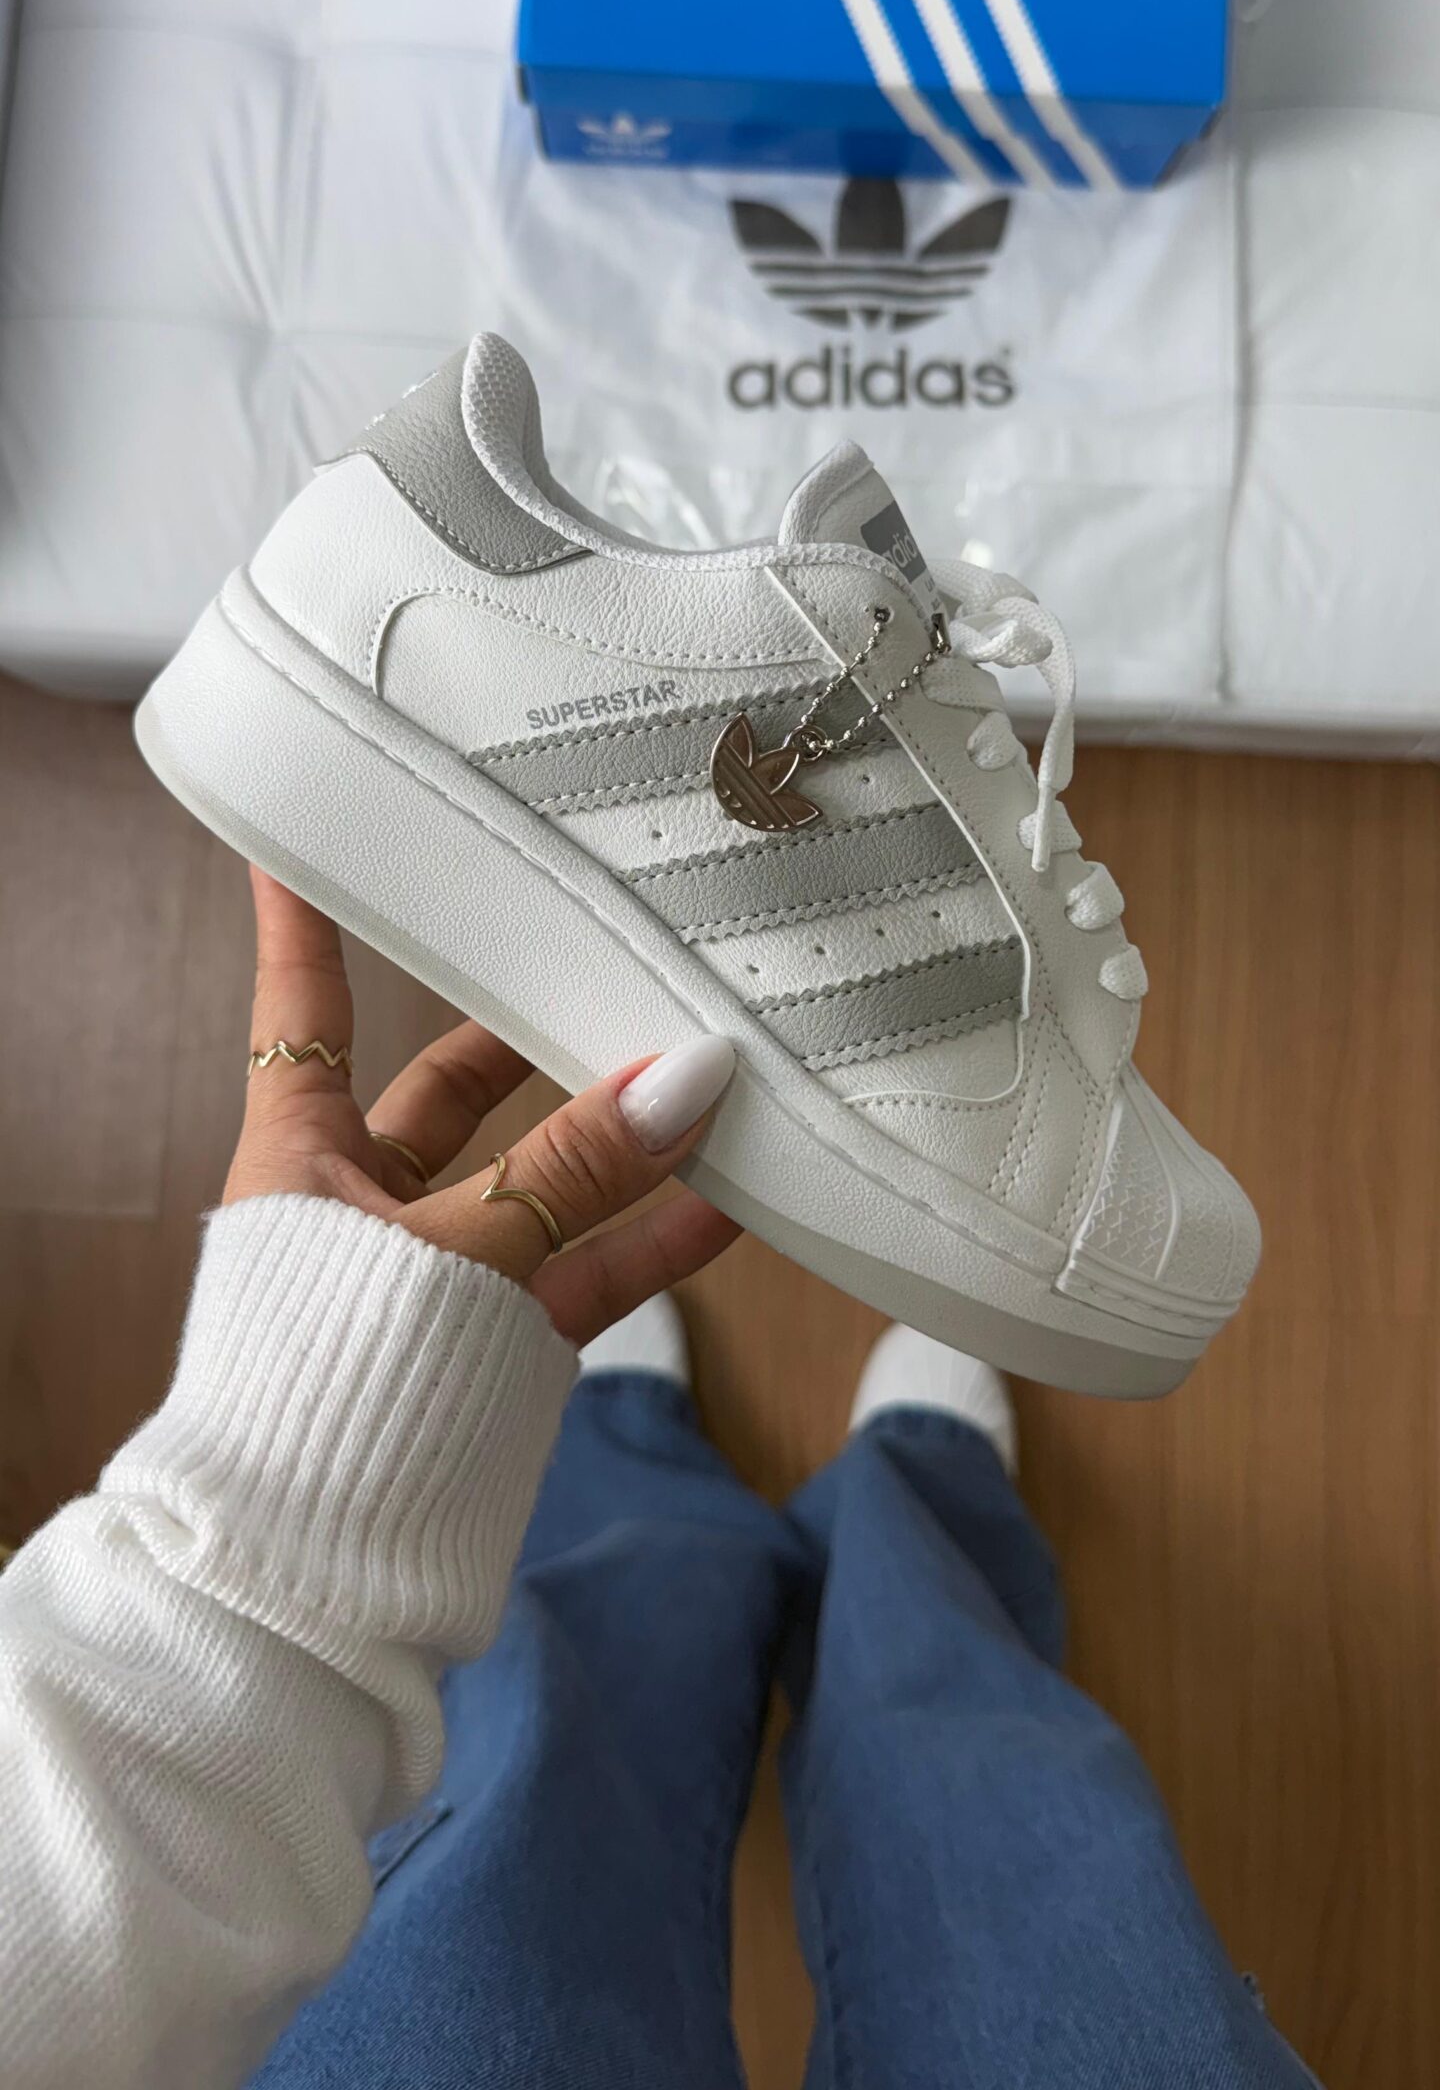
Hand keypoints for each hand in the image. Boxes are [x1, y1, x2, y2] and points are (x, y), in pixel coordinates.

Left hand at [225, 868, 740, 1344]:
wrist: (311, 1573)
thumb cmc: (330, 1387)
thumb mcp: (455, 1254)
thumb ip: (575, 1172)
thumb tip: (691, 1075)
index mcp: (299, 1149)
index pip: (308, 1002)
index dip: (310, 918)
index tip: (312, 834)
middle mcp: (363, 1197)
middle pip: (451, 1087)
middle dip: (526, 1030)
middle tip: (600, 955)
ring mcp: (437, 1268)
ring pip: (540, 1179)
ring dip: (622, 1136)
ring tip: (712, 1069)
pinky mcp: (498, 1339)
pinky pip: (585, 1268)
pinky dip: (653, 1237)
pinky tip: (733, 1197)